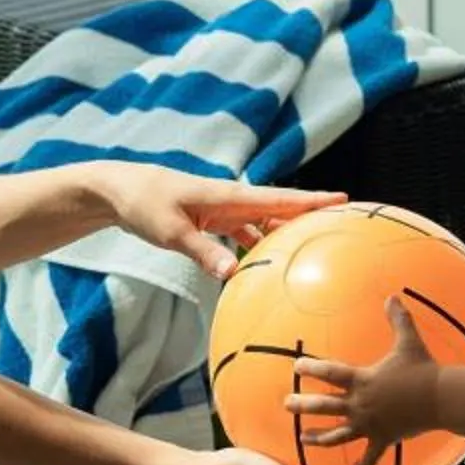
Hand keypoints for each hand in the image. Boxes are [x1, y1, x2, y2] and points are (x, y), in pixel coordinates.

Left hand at [94, 163, 342, 278]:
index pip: (279, 199)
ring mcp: (224, 211)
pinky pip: (246, 233)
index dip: (312, 200)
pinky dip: (259, 246)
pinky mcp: (213, 221)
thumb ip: (204, 252)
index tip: (343, 199)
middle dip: (311, 214)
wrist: (120, 191)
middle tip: (344, 224)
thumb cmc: (145, 205)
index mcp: (229, 197)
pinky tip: (267, 265)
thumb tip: (233, 274)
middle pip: (280, 209)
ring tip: (314, 248)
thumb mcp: (172, 233)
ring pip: (265, 222)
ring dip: (286, 233)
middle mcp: (232, 201)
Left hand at [284, 298, 440, 464]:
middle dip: (302, 406)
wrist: (439, 398)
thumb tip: (392, 295)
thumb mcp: (408, 340)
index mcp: (362, 379)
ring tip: (304, 439)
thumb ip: (398, 318)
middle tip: (286, 405)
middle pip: (324, 406)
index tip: (296, 367)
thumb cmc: (422, 368)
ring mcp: (370, 424)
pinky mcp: (383, 439)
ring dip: (319, 438)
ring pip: (337, 434)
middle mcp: (360, 404)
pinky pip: (370, 456)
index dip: (310, 368)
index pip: (329, 372)